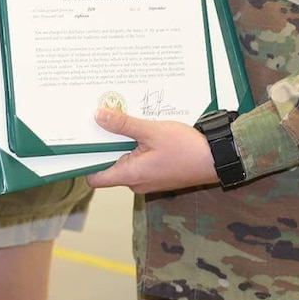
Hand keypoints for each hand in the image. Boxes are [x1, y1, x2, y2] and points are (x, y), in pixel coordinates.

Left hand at [83, 109, 217, 194]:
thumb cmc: (186, 148)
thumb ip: (123, 125)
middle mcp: (136, 182)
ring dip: (124, 143)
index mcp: (130, 175)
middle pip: (109, 165)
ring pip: (126, 160)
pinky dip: (137, 147)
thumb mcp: (151, 130)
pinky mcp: (157, 174)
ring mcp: (148, 180)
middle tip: (103, 119)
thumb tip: (98, 116)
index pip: (95, 177)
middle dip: (107, 144)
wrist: (216, 159)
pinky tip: (142, 130)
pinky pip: (139, 161)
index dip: (86, 160)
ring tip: (124, 120)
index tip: (81, 141)